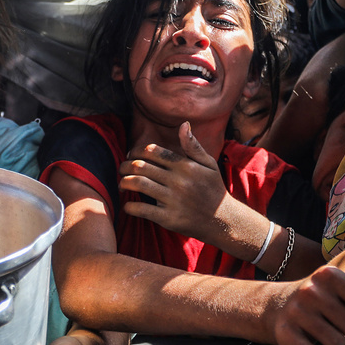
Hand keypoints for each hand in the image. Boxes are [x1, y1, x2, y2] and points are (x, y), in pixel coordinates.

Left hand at [119, 122, 232, 244]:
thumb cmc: (214, 189)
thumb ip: (193, 145)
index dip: (137, 151)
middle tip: (121, 168)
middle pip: (142, 166)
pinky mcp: (168, 218)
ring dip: (124, 182)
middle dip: (125, 165)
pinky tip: (127, 205)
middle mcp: (178, 181)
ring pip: (139, 184)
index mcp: (185, 166)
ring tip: (121, 184)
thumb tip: (183, 124)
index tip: (132, 155)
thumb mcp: (208, 164)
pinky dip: (130, 207)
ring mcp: (173, 200)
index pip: (153, 152)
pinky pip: (142, 209)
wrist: (224, 221)